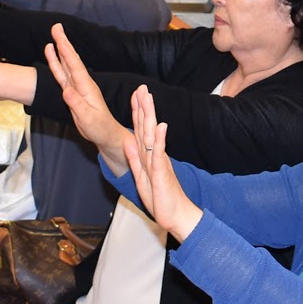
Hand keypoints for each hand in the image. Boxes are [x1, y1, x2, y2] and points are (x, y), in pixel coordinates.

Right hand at [43, 24, 132, 169]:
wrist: (105, 134)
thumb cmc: (99, 127)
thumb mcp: (87, 118)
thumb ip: (76, 104)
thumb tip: (65, 90)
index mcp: (86, 87)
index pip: (74, 65)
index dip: (66, 50)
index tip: (59, 36)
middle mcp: (82, 83)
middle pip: (70, 60)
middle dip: (63, 43)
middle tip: (56, 27)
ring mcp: (77, 86)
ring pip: (66, 65)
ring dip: (59, 51)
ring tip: (52, 37)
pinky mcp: (72, 92)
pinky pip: (62, 75)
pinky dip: (56, 64)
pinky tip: (52, 55)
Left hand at [121, 85, 202, 242]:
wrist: (176, 216)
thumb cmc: (160, 199)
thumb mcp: (141, 177)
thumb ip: (134, 158)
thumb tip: (126, 140)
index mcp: (148, 156)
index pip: (141, 130)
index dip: (137, 112)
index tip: (135, 95)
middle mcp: (154, 155)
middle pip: (147, 127)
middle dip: (143, 107)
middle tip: (142, 87)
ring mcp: (159, 162)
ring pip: (152, 135)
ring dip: (150, 116)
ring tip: (148, 98)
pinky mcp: (162, 172)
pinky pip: (159, 154)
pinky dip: (159, 139)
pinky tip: (160, 125)